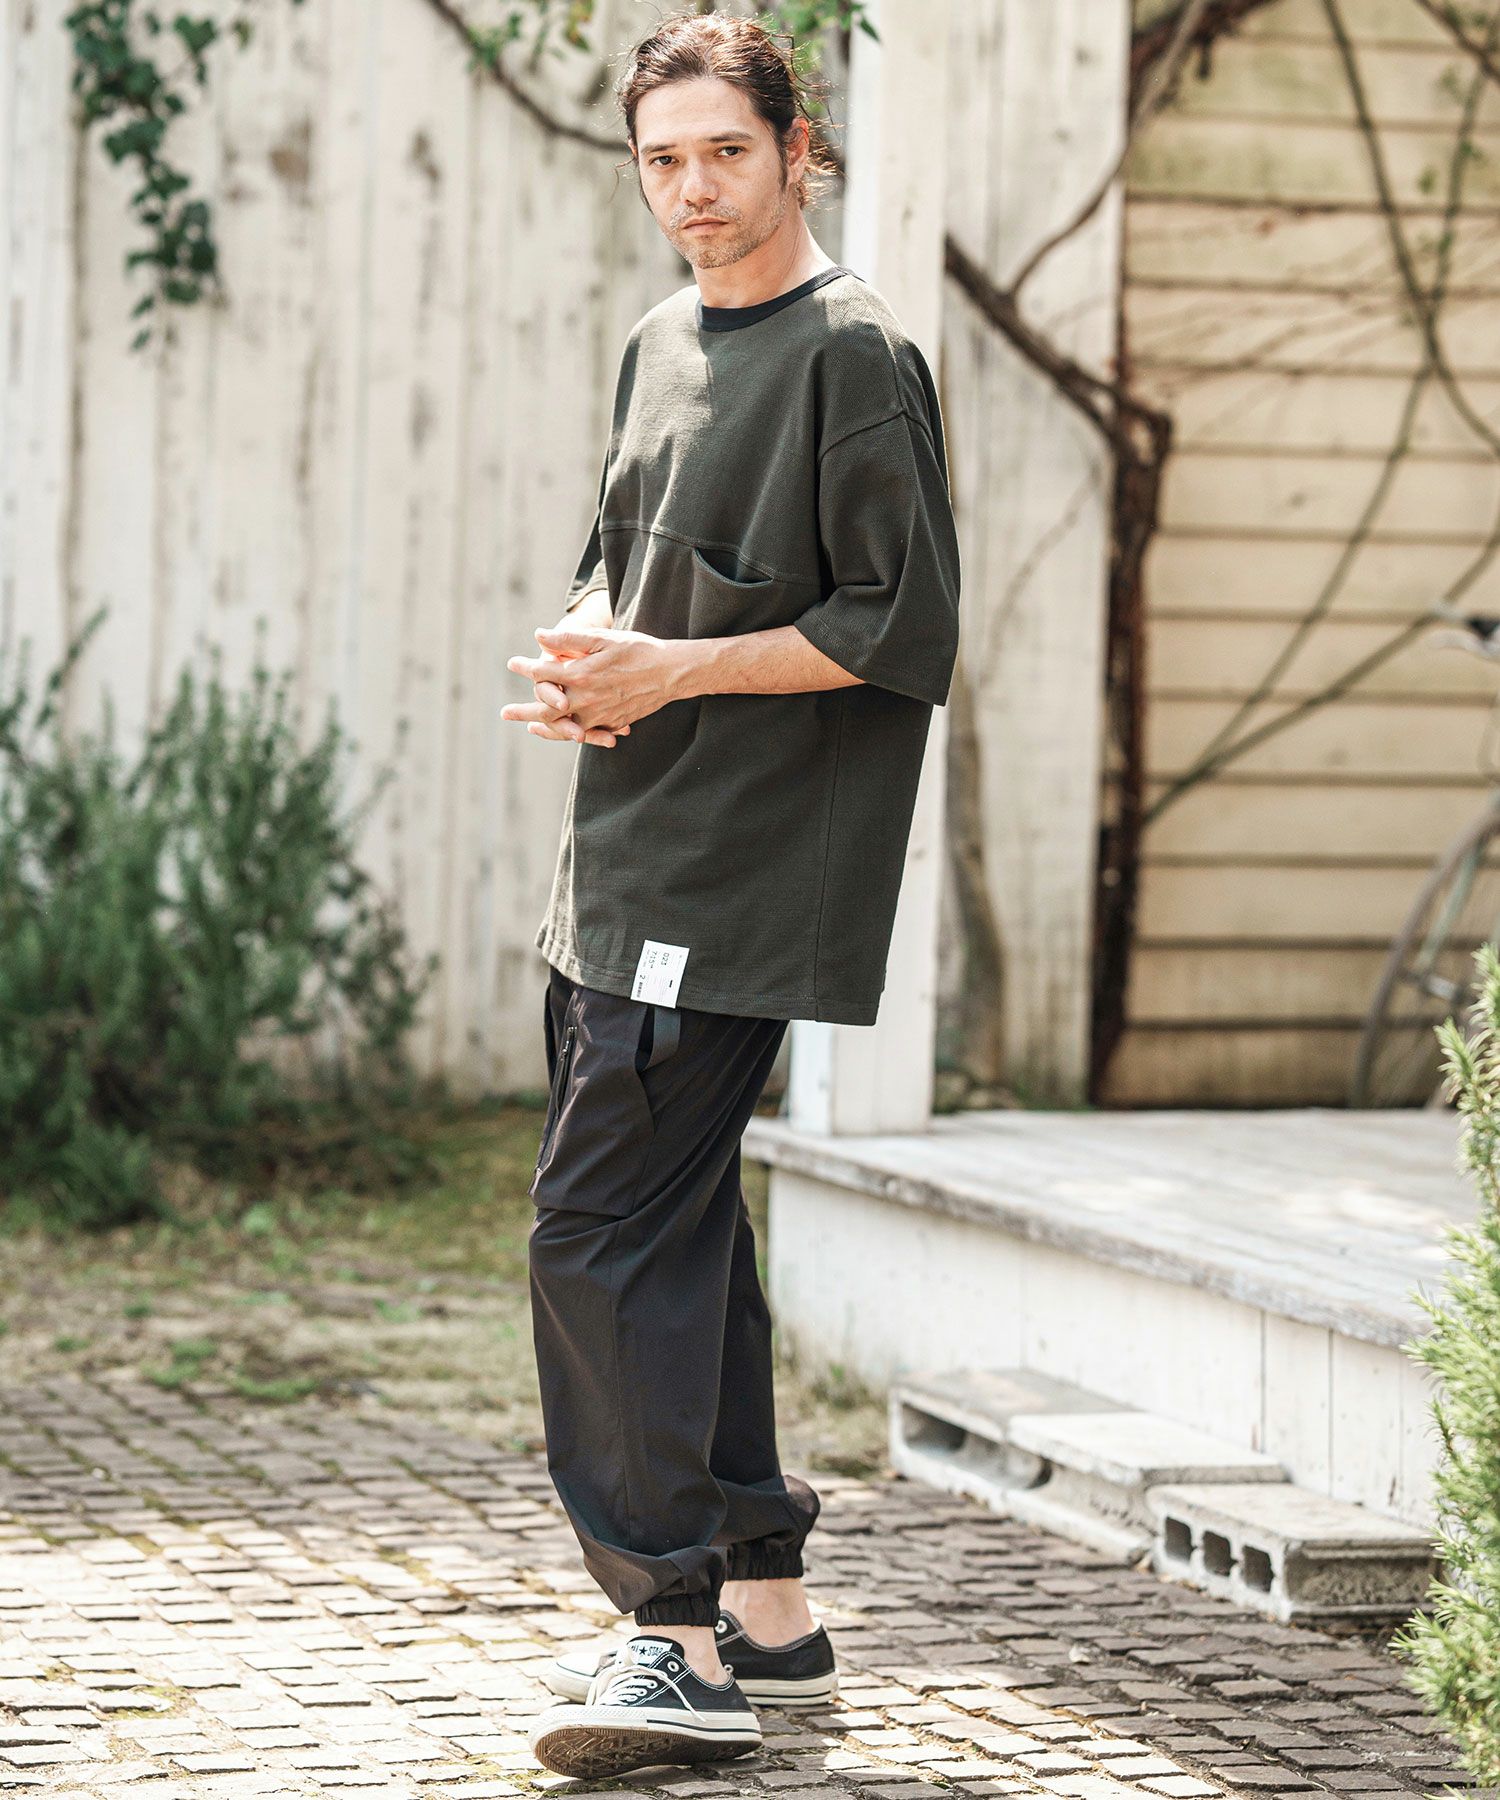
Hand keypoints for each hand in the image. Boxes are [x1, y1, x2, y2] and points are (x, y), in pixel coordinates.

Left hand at [508, 625, 685, 736]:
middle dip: (523, 711)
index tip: (513, 663)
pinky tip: (561, 730)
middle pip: (546, 710)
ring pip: (563, 727)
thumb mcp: (603, 639)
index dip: (525, 667)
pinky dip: (568, 733)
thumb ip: (569, 639)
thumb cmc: (637, 650)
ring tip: (529, 725)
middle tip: (504, 713)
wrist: (670, 673)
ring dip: (544, 727)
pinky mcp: (611, 723)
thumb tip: (539, 636)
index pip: (543, 673)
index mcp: (581, 675)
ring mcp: (599, 716)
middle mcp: (586, 700)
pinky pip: (585, 733)